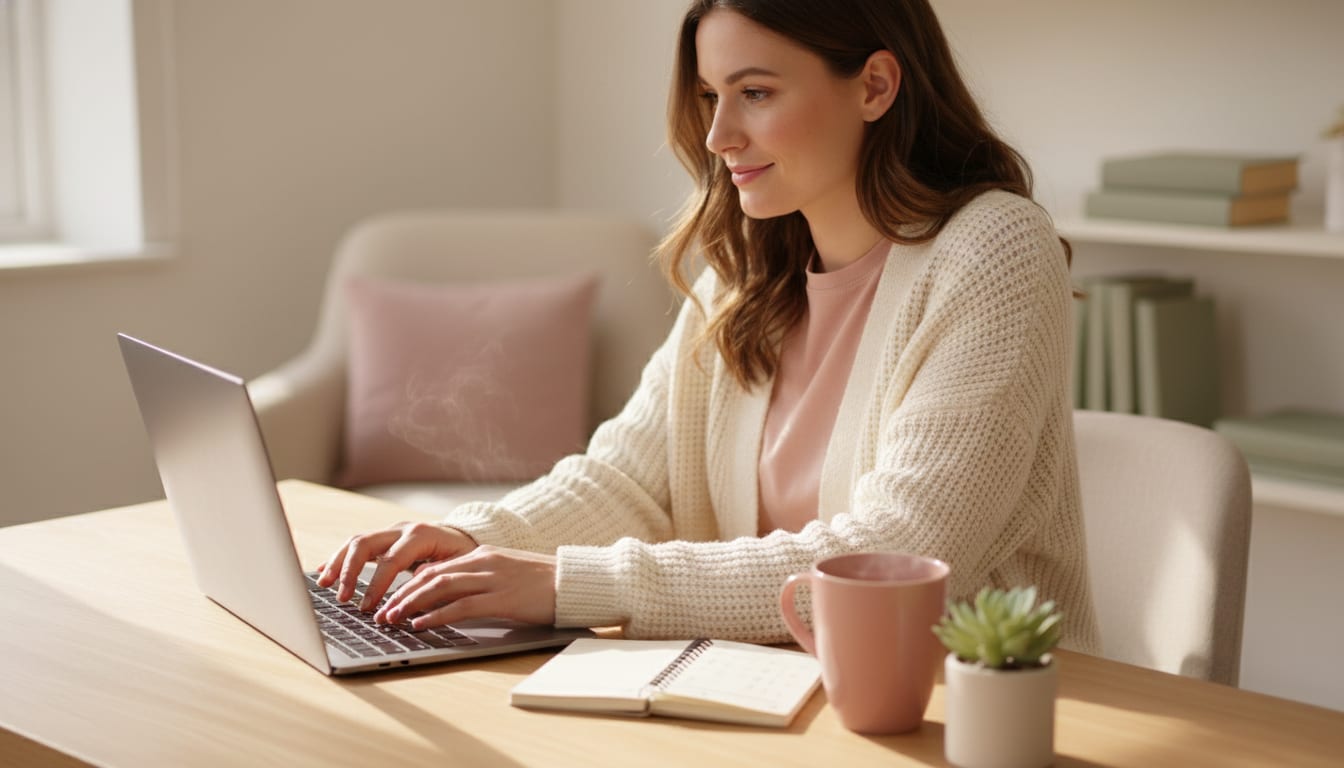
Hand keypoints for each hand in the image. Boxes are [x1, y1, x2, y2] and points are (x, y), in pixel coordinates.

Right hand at [315, 521, 476, 610]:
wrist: (466, 538)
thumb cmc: (464, 558)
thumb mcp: (457, 570)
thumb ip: (434, 584)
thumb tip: (408, 604)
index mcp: (421, 536)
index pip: (391, 560)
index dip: (377, 585)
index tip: (367, 607)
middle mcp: (402, 530)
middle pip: (365, 543)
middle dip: (349, 571)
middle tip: (343, 597)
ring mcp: (390, 533)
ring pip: (356, 542)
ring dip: (338, 563)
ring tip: (324, 585)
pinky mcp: (383, 540)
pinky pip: (356, 546)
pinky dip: (338, 559)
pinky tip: (323, 572)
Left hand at [374, 546, 557, 628]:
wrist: (576, 582)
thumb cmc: (544, 583)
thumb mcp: (507, 574)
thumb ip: (480, 580)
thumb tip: (451, 598)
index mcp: (483, 555)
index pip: (436, 567)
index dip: (408, 584)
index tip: (390, 600)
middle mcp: (484, 562)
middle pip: (431, 575)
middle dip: (401, 594)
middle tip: (381, 612)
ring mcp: (493, 578)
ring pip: (440, 587)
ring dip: (411, 604)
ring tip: (392, 619)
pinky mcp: (503, 598)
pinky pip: (461, 606)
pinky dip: (436, 615)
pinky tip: (421, 624)